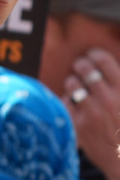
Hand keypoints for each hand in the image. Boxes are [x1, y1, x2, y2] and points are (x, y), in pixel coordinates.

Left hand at [63, 48, 119, 179]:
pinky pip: (64, 103)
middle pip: (84, 69)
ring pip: (72, 84)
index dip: (94, 55)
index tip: (91, 55)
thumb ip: (117, 83)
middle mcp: (107, 98)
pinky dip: (67, 101)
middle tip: (79, 67)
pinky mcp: (78, 125)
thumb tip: (103, 65)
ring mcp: (91, 112)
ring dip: (72, 82)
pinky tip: (73, 104)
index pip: (104, 61)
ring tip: (76, 86)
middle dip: (80, 65)